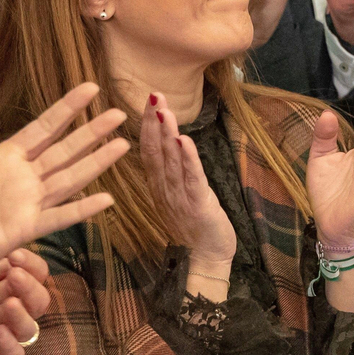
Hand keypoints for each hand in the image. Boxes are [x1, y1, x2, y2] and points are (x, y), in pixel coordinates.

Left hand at [0, 84, 127, 298]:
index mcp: (5, 158)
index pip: (43, 127)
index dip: (67, 108)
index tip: (90, 88)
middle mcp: (23, 178)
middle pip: (65, 150)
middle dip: (92, 131)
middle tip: (119, 112)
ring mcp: (27, 203)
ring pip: (70, 178)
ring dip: (97, 163)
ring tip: (123, 145)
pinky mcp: (24, 229)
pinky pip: (57, 218)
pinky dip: (82, 210)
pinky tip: (106, 200)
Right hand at [139, 93, 235, 267]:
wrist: (206, 258)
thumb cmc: (193, 225)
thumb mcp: (177, 195)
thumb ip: (171, 172)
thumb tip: (171, 144)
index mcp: (159, 186)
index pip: (149, 151)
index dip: (148, 126)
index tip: (147, 102)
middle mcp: (164, 189)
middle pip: (156, 151)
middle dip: (155, 123)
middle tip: (153, 96)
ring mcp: (179, 197)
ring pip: (171, 161)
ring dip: (168, 134)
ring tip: (164, 111)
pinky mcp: (198, 204)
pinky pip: (191, 179)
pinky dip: (187, 159)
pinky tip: (183, 140)